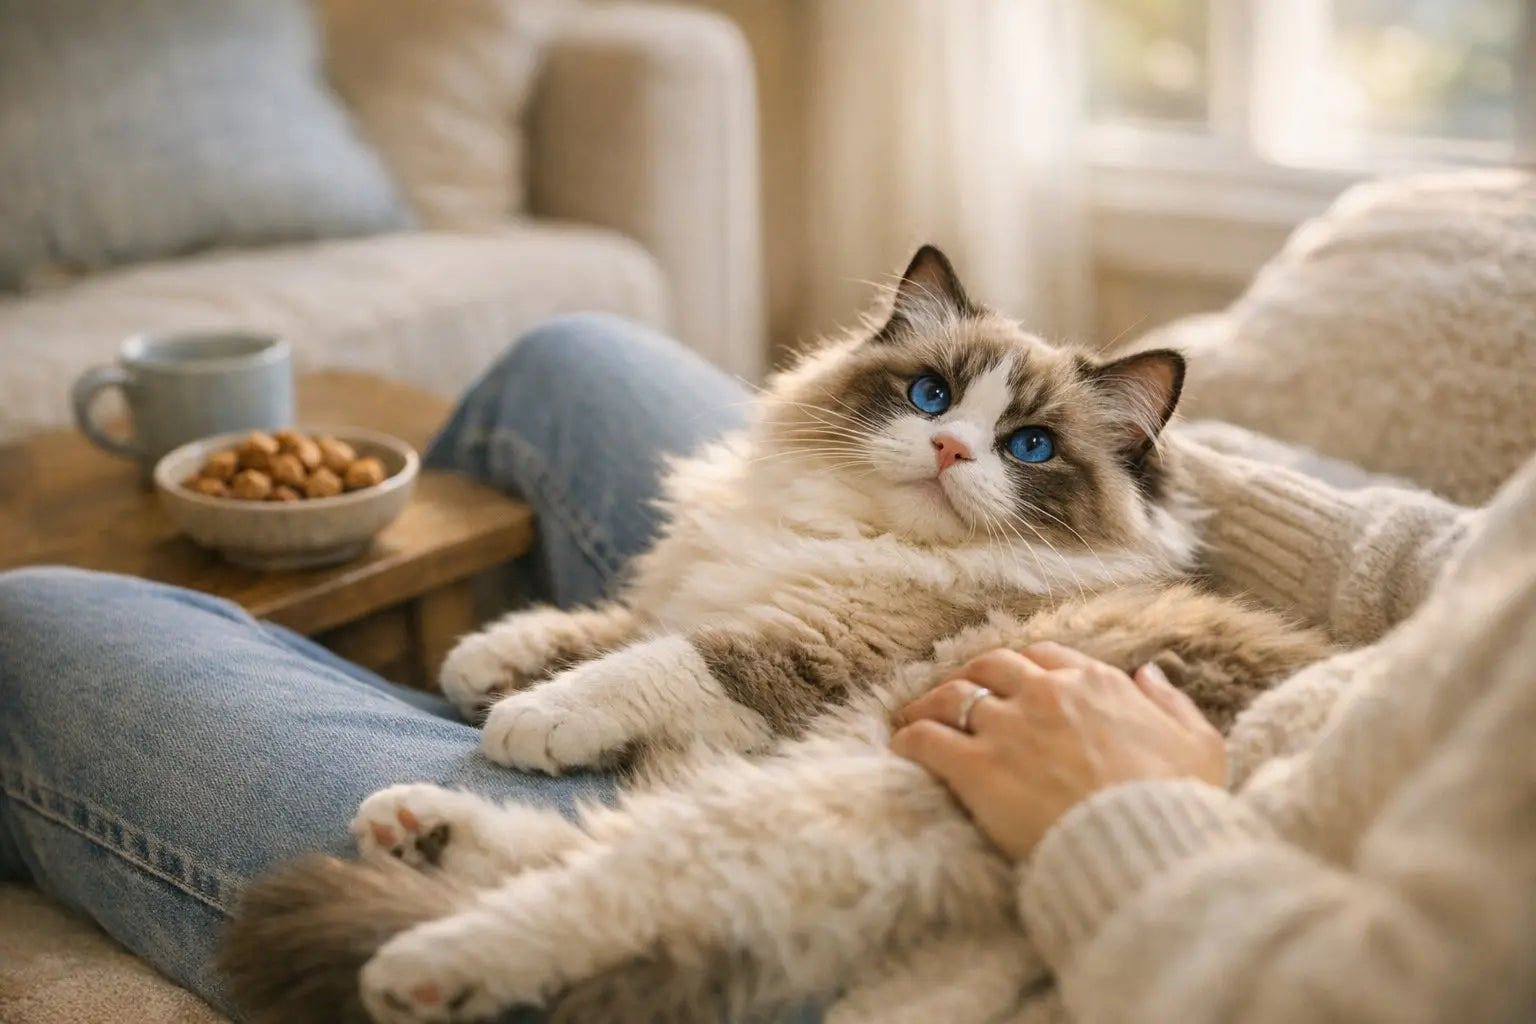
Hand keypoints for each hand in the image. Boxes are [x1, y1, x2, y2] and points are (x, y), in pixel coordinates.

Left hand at [891, 643, 1225, 860]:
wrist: (1145, 849)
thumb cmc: (1177, 805)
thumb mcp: (1200, 746)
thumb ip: (1172, 705)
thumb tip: (1149, 675)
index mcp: (1096, 684)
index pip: (1044, 656)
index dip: (1020, 667)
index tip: (1006, 682)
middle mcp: (1046, 695)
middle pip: (989, 666)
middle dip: (969, 677)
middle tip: (954, 696)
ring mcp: (1008, 728)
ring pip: (951, 696)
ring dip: (929, 703)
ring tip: (915, 718)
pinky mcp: (977, 768)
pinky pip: (926, 739)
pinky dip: (909, 739)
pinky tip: (901, 748)